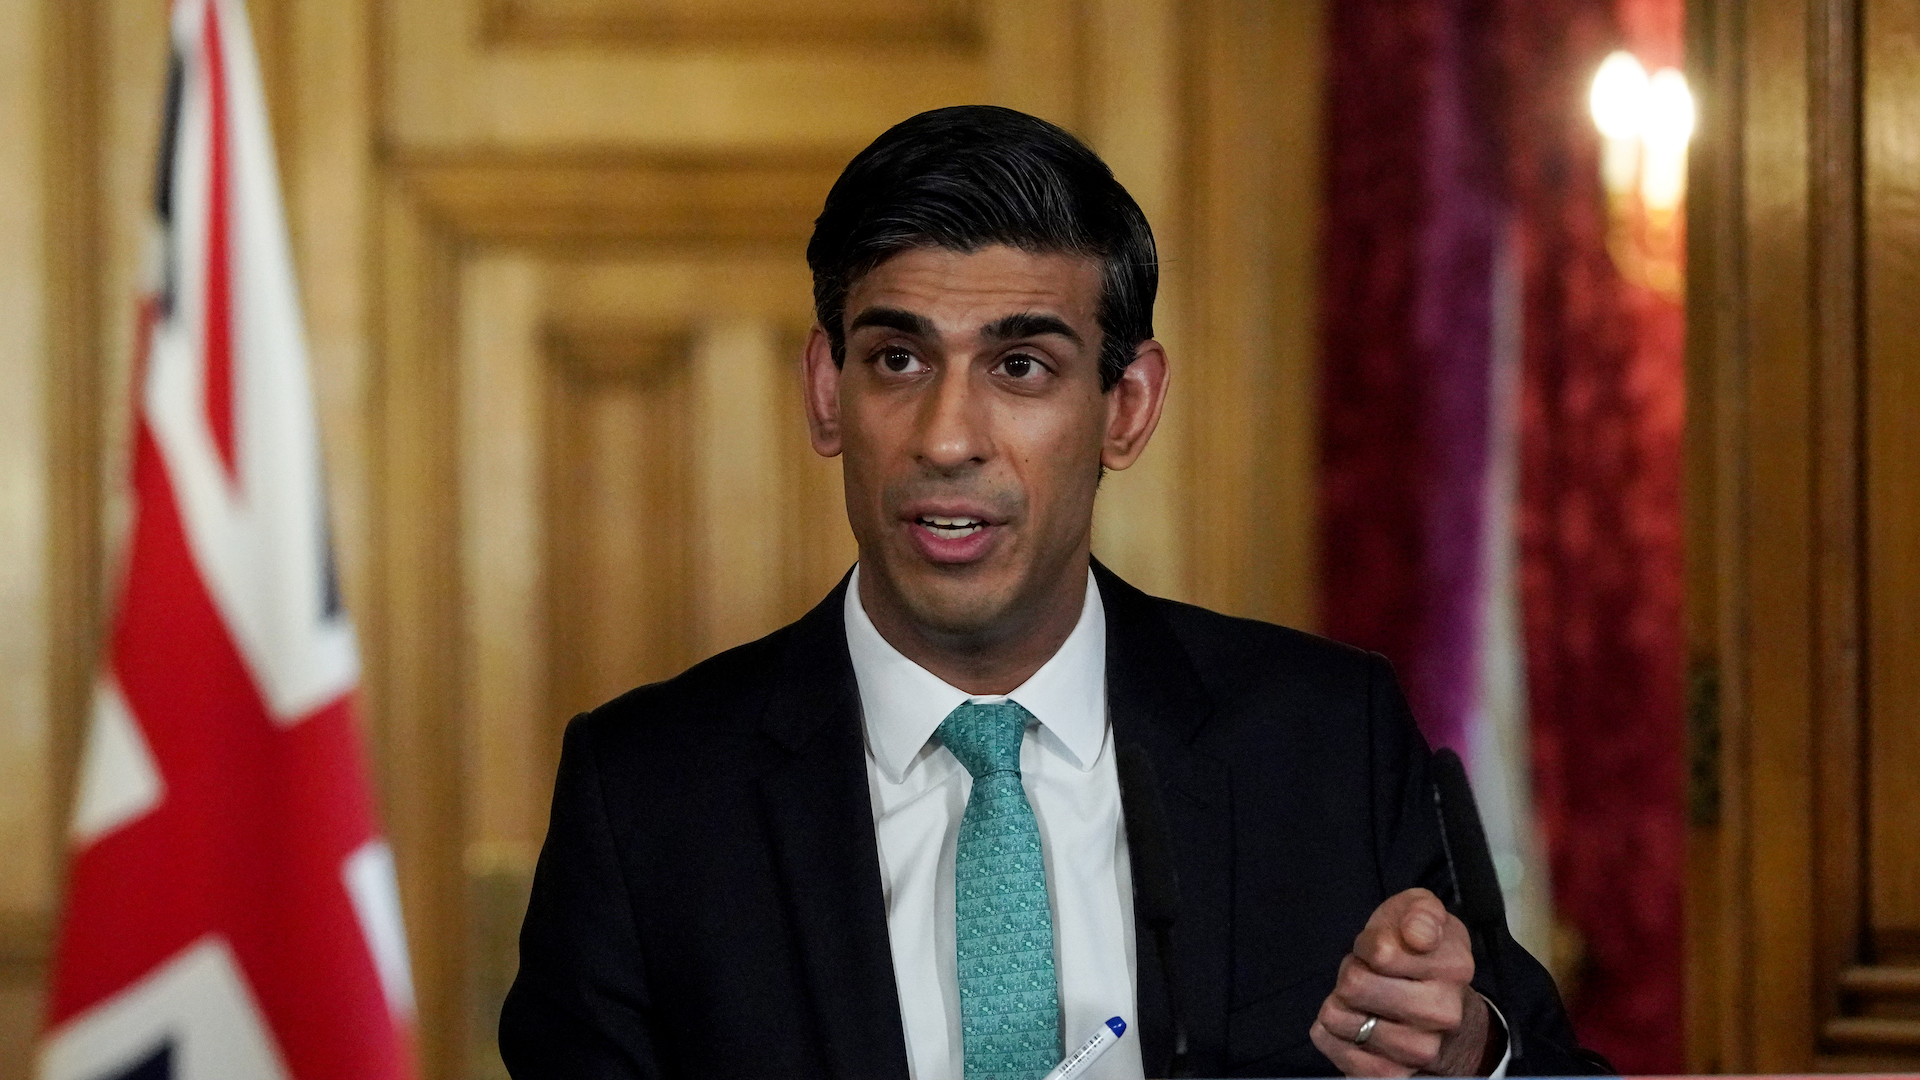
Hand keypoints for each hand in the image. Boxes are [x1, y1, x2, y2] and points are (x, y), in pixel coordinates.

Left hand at [1309, 888, 1493, 1076]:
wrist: (1445, 1009)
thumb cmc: (1420, 953)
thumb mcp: (1421, 913)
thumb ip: (1420, 911)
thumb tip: (1417, 934)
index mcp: (1453, 966)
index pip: (1380, 952)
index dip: (1367, 945)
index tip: (1382, 948)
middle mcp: (1444, 1013)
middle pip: (1354, 985)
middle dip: (1351, 973)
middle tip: (1370, 974)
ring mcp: (1421, 1049)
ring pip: (1339, 1018)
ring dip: (1340, 1003)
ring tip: (1364, 1000)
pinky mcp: (1394, 1075)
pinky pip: (1338, 1052)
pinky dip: (1331, 1035)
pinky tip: (1351, 1025)